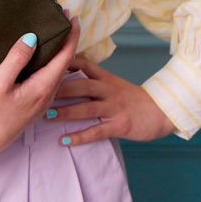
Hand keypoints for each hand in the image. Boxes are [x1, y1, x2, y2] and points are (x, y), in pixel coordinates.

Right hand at [0, 15, 81, 165]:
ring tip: (52, 33)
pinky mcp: (33, 104)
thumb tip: (33, 37)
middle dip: (66, 40)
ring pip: (57, 71)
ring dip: (58, 52)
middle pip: (64, 62)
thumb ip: (17, 58)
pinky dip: (49, 63)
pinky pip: (48, 78)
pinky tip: (39, 57)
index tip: (72, 16)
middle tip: (61, 19)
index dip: (71, 35)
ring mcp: (41, 101)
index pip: (65, 56)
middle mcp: (47, 94)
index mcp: (42, 87)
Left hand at [46, 53, 176, 144]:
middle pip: (81, 85)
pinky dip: (80, 136)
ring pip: (86, 108)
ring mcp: (114, 107)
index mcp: (105, 78)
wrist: (162, 110)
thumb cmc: (132, 98)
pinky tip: (64, 141)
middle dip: (59, 88)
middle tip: (38, 90)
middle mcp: (108, 90)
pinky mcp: (119, 125)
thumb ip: (92, 79)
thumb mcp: (113, 83)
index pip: (83, 63)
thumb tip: (65, 74)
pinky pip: (97, 131)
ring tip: (46, 116)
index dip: (65, 60)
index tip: (46, 60)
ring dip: (65, 112)